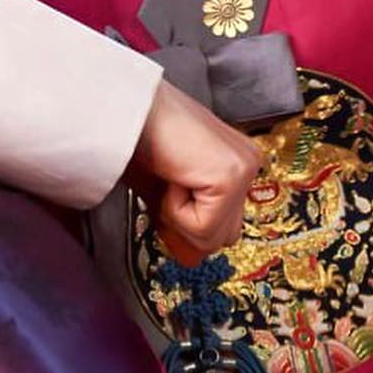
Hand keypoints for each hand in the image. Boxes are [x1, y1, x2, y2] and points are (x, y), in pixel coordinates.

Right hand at [126, 80, 261, 262]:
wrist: (124, 111)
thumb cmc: (137, 140)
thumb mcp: (164, 190)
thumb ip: (184, 223)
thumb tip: (193, 260)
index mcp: (236, 163)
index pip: (222, 227)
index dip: (187, 222)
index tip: (169, 187)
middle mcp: (248, 164)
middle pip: (223, 238)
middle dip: (188, 224)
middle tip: (169, 183)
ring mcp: (245, 169)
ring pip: (213, 238)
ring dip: (179, 216)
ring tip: (171, 175)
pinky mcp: (232, 176)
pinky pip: (202, 228)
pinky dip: (175, 210)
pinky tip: (173, 174)